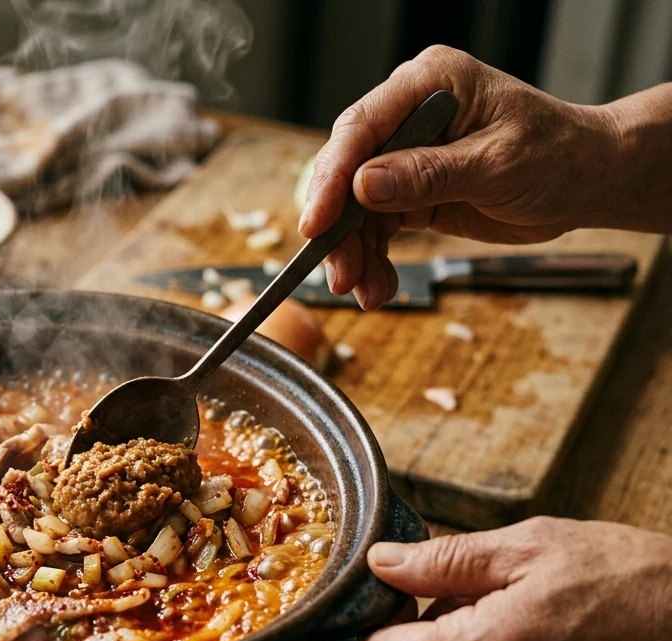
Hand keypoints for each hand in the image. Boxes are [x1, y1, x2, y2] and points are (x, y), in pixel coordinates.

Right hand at [298, 45, 619, 309]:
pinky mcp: (409, 192)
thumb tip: (364, 186)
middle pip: (347, 173)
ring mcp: (405, 155)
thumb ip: (429, 174)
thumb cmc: (559, 155)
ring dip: (355, 255)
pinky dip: (373, 261)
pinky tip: (379, 287)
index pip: (360, 129)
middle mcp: (408, 115)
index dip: (332, 178)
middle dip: (339, 229)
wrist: (588, 180)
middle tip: (340, 276)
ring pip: (355, 209)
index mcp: (428, 85)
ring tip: (366, 293)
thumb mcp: (497, 164)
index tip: (315, 224)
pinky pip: (376, 228)